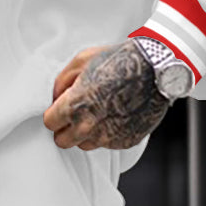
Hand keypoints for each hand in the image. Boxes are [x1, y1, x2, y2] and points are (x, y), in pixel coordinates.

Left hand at [43, 37, 169, 149]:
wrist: (156, 69)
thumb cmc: (120, 60)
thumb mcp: (82, 60)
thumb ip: (61, 82)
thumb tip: (55, 98)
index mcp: (74, 106)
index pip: (49, 123)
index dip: (54, 114)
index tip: (61, 109)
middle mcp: (89, 127)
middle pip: (63, 141)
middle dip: (66, 128)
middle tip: (76, 114)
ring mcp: (108, 137)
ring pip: (84, 145)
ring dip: (86, 133)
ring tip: (99, 112)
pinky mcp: (125, 142)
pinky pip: (107, 143)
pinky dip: (108, 133)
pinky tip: (117, 114)